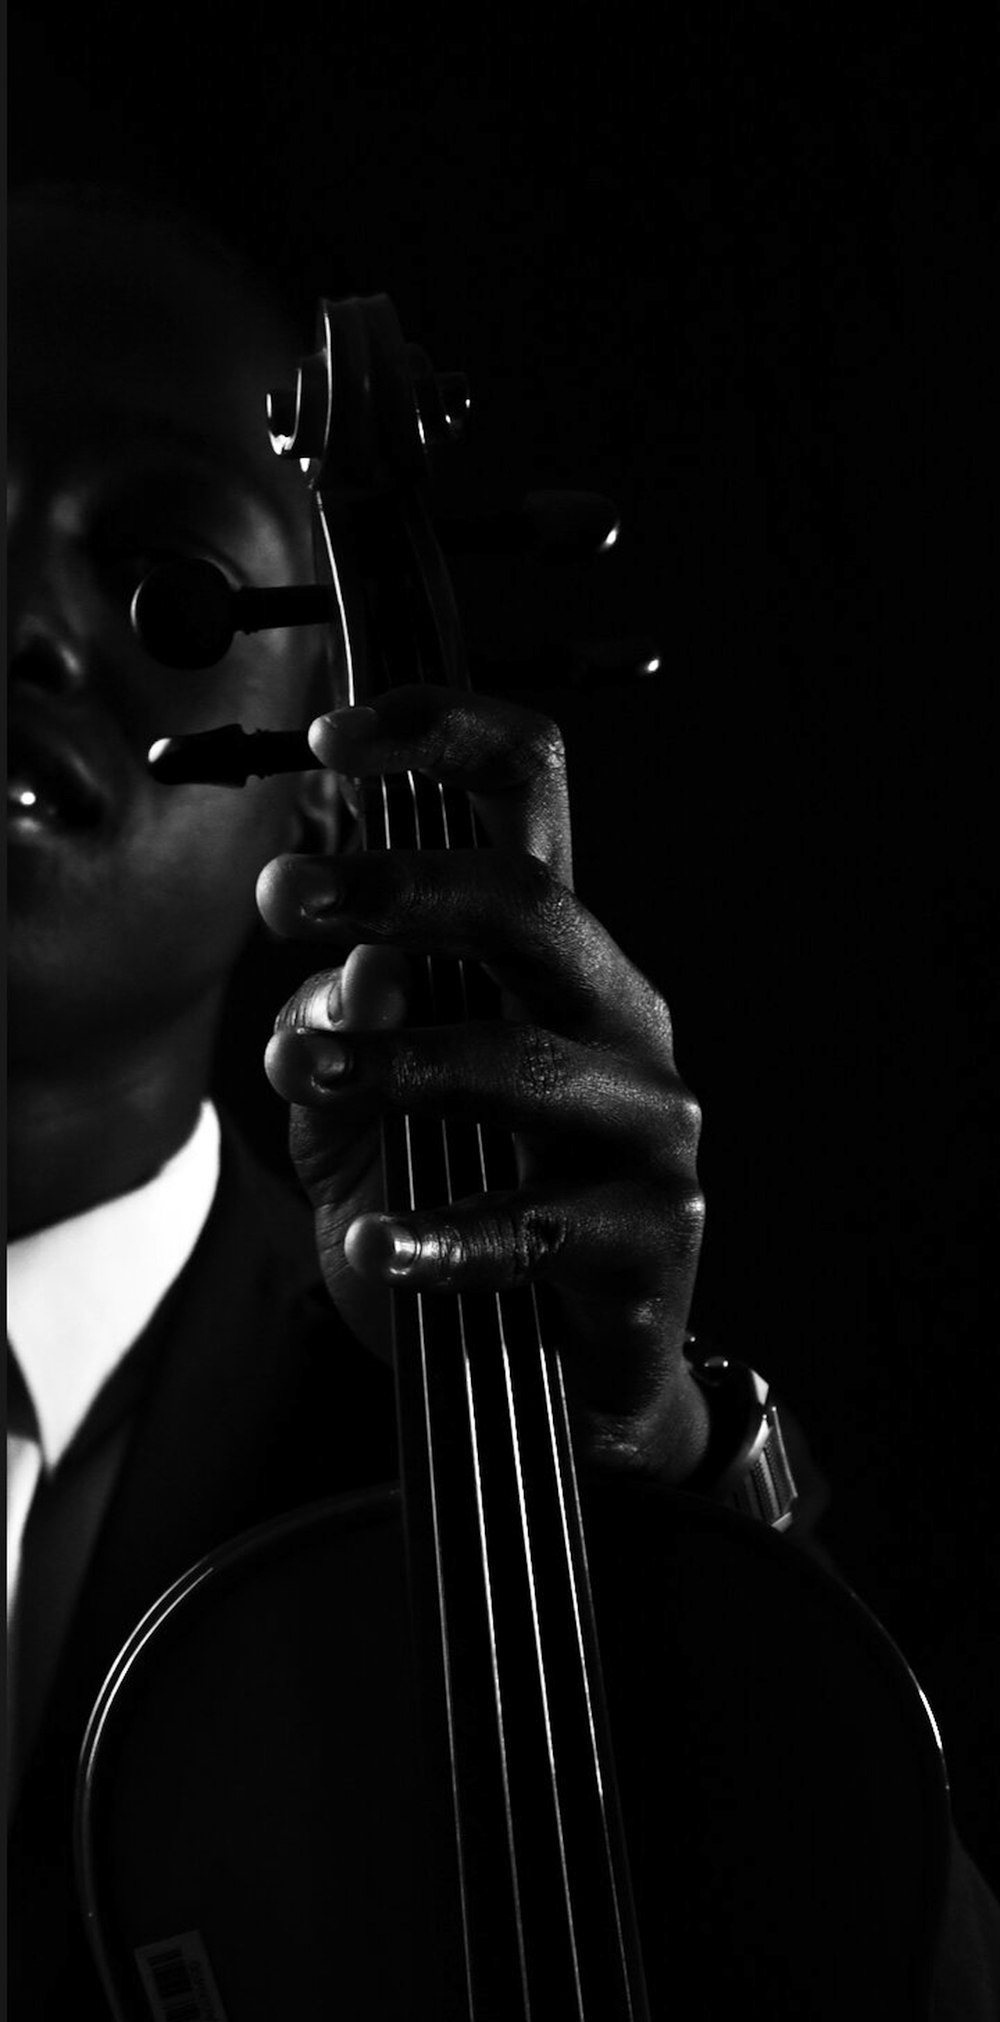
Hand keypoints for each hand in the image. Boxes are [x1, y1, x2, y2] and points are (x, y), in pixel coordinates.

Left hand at [257, 685, 709, 1484]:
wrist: (546, 1378)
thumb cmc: (447, 1202)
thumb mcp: (355, 1105)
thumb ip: (337, 1029)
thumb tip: (350, 975)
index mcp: (549, 953)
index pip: (528, 795)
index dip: (441, 736)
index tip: (329, 741)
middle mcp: (615, 1013)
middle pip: (534, 906)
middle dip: (399, 888)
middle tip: (279, 898)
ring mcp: (648, 1122)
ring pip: (526, 1061)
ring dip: (399, 1062)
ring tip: (295, 1075)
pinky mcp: (653, 1234)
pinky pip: (538, 1225)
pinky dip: (444, 1236)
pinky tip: (374, 1245)